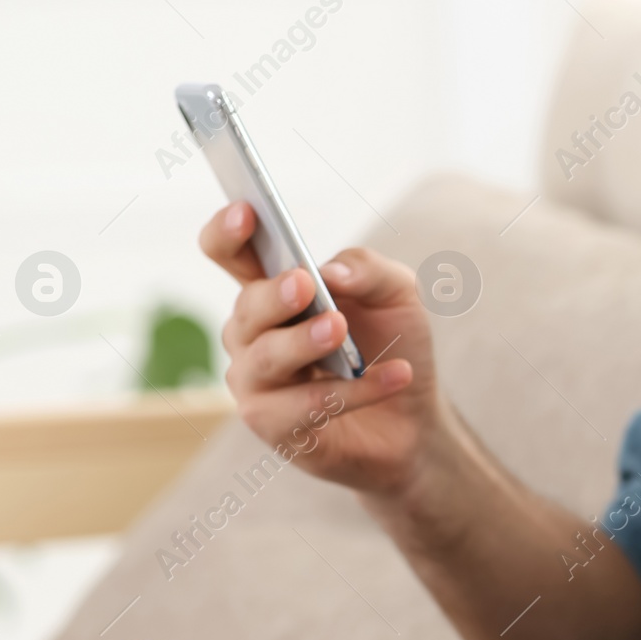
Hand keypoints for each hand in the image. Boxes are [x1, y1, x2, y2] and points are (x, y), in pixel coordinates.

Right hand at [200, 201, 450, 497]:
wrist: (413, 419)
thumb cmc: (392, 345)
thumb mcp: (397, 295)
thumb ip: (368, 271)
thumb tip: (330, 271)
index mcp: (271, 291)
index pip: (229, 254)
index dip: (227, 232)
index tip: (247, 211)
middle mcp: (251, 335)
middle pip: (246, 308)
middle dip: (273, 296)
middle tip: (304, 284)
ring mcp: (257, 384)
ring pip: (264, 360)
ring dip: (302, 342)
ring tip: (339, 328)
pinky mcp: (275, 428)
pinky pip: (304, 407)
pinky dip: (353, 391)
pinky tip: (395, 376)